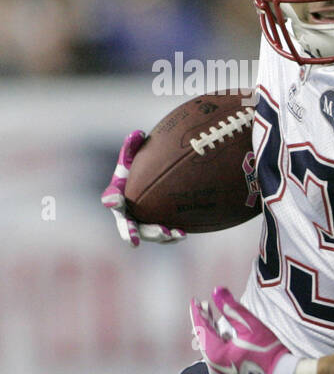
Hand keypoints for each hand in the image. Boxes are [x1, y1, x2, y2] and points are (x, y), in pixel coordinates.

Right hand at [100, 130, 186, 246]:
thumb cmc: (141, 169)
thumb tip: (138, 134)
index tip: (115, 200)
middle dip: (129, 232)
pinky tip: (182, 234)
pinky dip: (171, 236)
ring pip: (147, 234)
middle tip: (134, 239)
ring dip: (156, 235)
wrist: (156, 183)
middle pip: (126, 224)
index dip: (112, 199)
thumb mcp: (136, 157)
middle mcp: (127, 212)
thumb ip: (133, 147)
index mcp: (118, 194)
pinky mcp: (159, 228)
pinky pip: (164, 236)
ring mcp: (143, 223)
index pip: (112, 198)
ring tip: (170, 233)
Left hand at [189, 286, 319, 373]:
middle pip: (205, 340)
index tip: (195, 300)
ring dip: (214, 334)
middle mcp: (213, 368)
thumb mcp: (251, 326)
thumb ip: (232, 308)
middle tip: (205, 307)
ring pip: (212, 351)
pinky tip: (227, 340)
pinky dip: (221, 347)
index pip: (202, 328)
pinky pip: (219, 360)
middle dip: (205, 322)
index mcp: (215, 354)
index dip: (198, 312)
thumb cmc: (269, 353)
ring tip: (215, 322)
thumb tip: (217, 290)